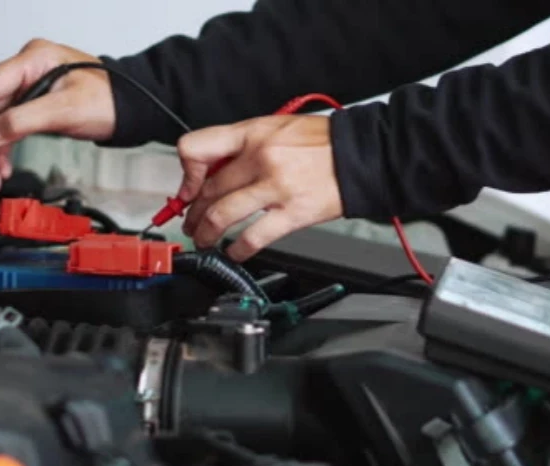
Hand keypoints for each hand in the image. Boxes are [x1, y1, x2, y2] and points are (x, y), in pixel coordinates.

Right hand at [0, 39, 115, 192]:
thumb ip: (25, 120)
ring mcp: (31, 88)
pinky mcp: (36, 106)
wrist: (130, 110)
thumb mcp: (66, 110)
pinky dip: (5, 148)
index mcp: (34, 59)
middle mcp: (28, 71)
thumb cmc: (109, 100)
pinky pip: (11, 127)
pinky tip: (3, 166)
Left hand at [176, 115, 342, 261]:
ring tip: (204, 240)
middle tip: (192, 223)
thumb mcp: (276, 128)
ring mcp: (276, 187)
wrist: (363, 155)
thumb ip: (243, 146)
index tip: (187, 189)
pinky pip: (254, 237)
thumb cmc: (323, 143)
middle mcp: (261, 158)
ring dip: (206, 233)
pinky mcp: (293, 213)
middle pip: (209, 190)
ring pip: (222, 215)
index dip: (186, 173)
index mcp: (253, 133)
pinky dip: (238, 250)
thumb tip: (214, 170)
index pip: (197, 148)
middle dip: (193, 213)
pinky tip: (234, 252)